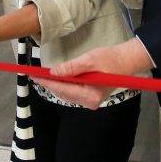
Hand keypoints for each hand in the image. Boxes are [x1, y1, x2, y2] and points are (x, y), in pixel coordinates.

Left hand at [38, 38, 152, 109]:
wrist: (126, 61)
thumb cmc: (110, 58)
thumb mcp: (89, 60)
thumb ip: (71, 68)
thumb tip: (53, 73)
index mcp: (91, 95)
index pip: (64, 89)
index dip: (48, 82)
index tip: (34, 76)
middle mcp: (90, 102)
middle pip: (63, 94)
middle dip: (49, 84)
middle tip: (34, 74)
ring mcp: (90, 102)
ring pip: (66, 94)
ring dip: (55, 85)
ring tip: (42, 76)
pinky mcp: (90, 98)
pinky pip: (72, 93)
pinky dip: (63, 85)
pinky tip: (56, 78)